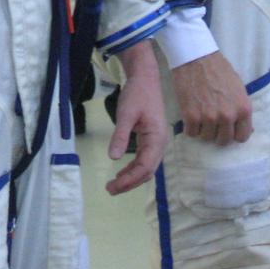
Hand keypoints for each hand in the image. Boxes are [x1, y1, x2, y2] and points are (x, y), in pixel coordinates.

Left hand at [107, 41, 168, 194]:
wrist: (145, 78)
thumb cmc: (137, 94)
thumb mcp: (126, 113)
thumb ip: (120, 135)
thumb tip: (114, 158)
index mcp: (157, 138)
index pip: (145, 167)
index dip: (129, 179)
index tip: (113, 186)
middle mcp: (160, 143)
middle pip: (147, 171)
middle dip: (129, 182)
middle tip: (110, 190)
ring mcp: (156, 142)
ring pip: (146, 167)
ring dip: (131, 177)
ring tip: (113, 185)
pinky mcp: (150, 139)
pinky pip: (144, 159)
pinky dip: (133, 168)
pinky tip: (122, 172)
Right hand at [170, 51, 251, 145]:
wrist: (196, 57)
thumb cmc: (219, 69)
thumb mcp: (238, 88)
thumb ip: (242, 109)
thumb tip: (247, 130)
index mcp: (243, 109)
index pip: (242, 137)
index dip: (234, 133)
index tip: (228, 128)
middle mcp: (228, 116)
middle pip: (223, 140)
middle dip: (218, 132)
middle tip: (212, 120)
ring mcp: (209, 118)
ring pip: (206, 137)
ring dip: (203, 129)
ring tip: (200, 113)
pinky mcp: (191, 117)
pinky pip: (191, 133)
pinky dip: (190, 126)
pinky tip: (191, 114)